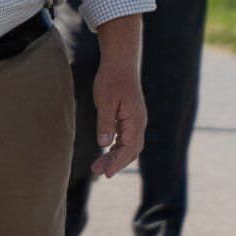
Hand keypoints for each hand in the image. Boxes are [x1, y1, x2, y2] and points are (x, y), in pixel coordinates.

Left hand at [90, 58, 146, 177]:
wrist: (121, 63)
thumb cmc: (112, 79)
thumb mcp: (106, 101)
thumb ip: (105, 123)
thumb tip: (103, 145)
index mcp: (135, 119)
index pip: (129, 148)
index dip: (118, 162)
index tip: (106, 173)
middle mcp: (139, 122)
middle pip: (131, 150)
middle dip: (115, 163)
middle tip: (96, 171)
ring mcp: (136, 121)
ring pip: (129, 146)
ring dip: (115, 157)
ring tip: (97, 165)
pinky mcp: (130, 118)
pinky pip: (126, 138)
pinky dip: (117, 148)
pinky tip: (106, 152)